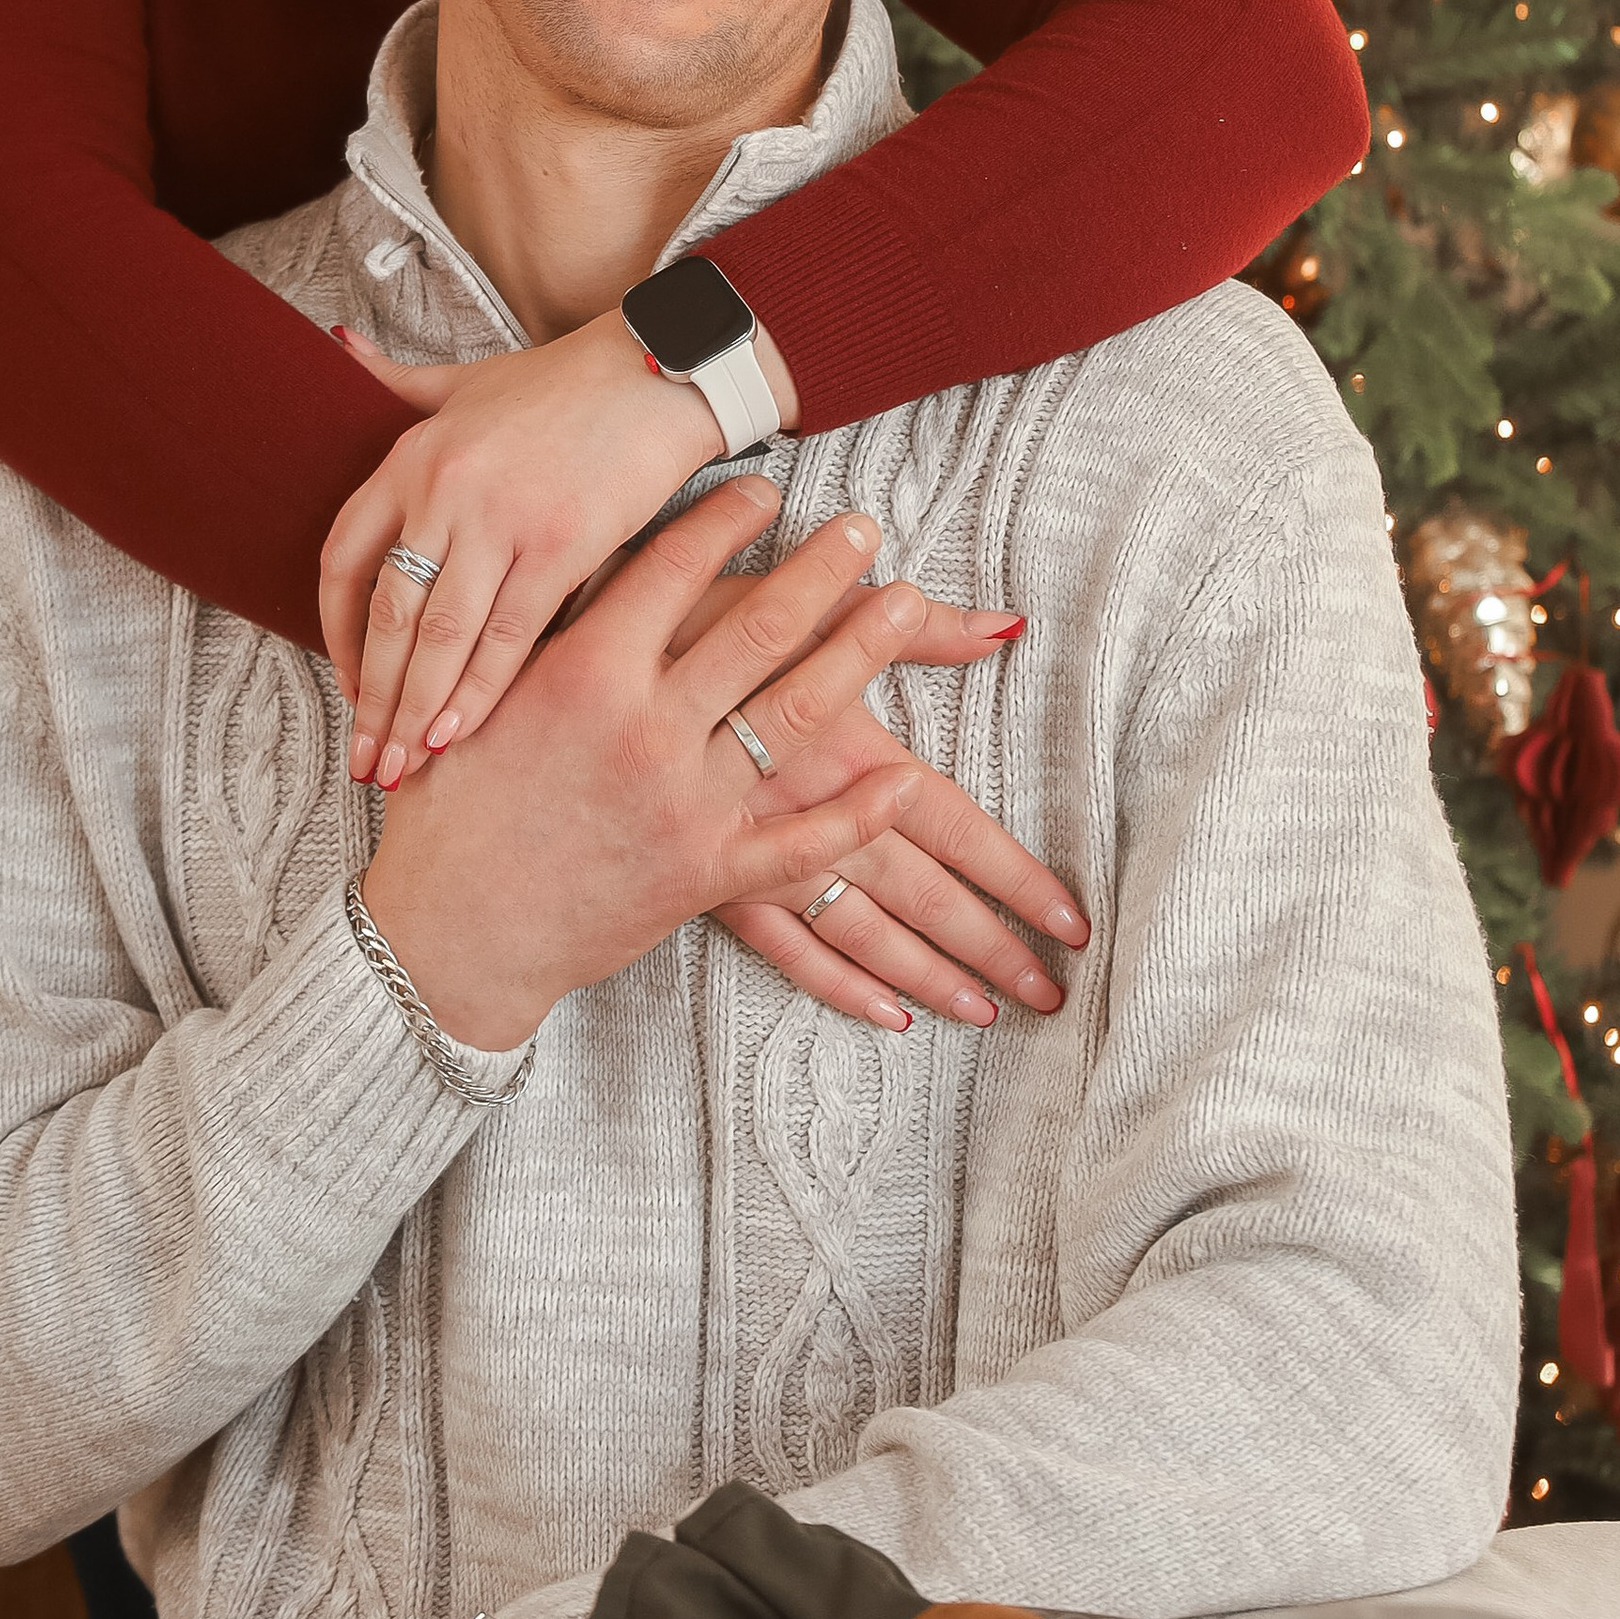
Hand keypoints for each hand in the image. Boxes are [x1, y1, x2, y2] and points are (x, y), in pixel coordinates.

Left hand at [323, 308, 752, 788]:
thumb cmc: (564, 381)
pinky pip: (508, 637)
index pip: (345, 561)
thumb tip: (334, 347)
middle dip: (373, 701)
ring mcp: (500, 521)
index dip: (338, 634)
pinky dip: (478, 693)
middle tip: (366, 763)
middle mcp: (443, 492)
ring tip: (401, 770)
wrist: (658, 370)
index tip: (349, 684)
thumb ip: (396, 381)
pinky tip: (456, 735)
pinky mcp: (561, 546)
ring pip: (440, 639)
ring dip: (414, 713)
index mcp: (411, 457)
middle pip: (389, 617)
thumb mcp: (466, 378)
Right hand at [359, 483, 1079, 1050]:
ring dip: (860, 652)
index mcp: (582, 672)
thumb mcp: (481, 698)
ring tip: (908, 603)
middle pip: (757, 628)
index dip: (727, 520)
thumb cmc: (448, 808)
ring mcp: (682, 802)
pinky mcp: (704, 873)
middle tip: (866, 527)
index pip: (673, 568)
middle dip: (822, 570)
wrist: (447, 931)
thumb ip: (539, 634)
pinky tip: (905, 781)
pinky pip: (800, 842)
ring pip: (794, 714)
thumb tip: (573, 556)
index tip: (767, 489)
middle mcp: (643, 728)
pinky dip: (858, 814)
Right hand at [669, 571, 1076, 1032]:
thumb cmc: (678, 620)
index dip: (1015, 873)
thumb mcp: (794, 605)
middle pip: (920, 892)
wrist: (549, 680)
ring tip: (989, 1010)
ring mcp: (754, 854)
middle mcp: (810, 810)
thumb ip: (909, 623)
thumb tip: (1007, 624)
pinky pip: (787, 950)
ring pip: (863, 932)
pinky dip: (838, 984)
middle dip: (989, 943)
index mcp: (842, 744)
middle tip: (1051, 992)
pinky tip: (886, 1013)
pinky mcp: (708, 881)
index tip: (1070, 918)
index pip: (952, 823)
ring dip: (929, 972)